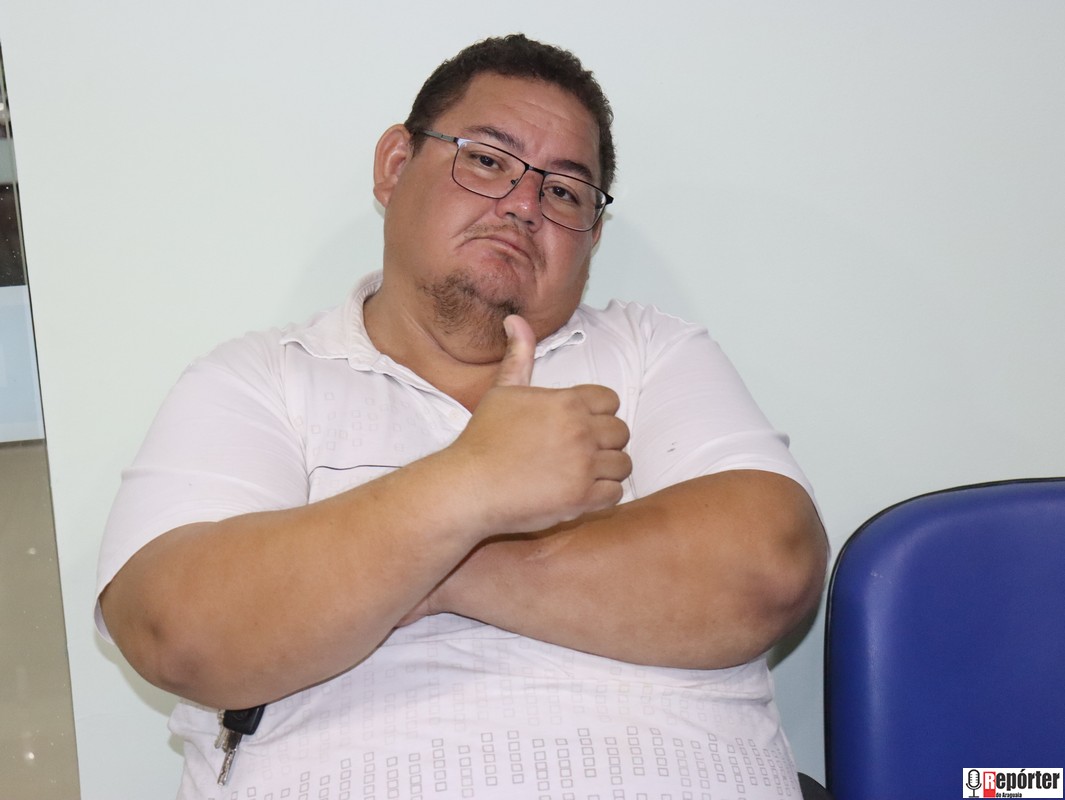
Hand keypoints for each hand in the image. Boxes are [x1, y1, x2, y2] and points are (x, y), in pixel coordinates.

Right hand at [447, 314, 631, 535]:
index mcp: (567, 402)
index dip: (598, 414)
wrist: (469, 486)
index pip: (611, 400)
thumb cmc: (483, 439)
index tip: (579, 427)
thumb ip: (519, 356)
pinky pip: (615, 493)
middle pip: (621, 432)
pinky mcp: (583, 497)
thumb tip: (515, 319)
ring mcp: (584, 465)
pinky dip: (603, 495)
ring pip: (623, 463)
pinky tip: (580, 493)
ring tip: (582, 474)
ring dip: (607, 469)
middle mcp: (581, 430)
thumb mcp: (502, 391)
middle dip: (605, 442)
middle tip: (580, 453)